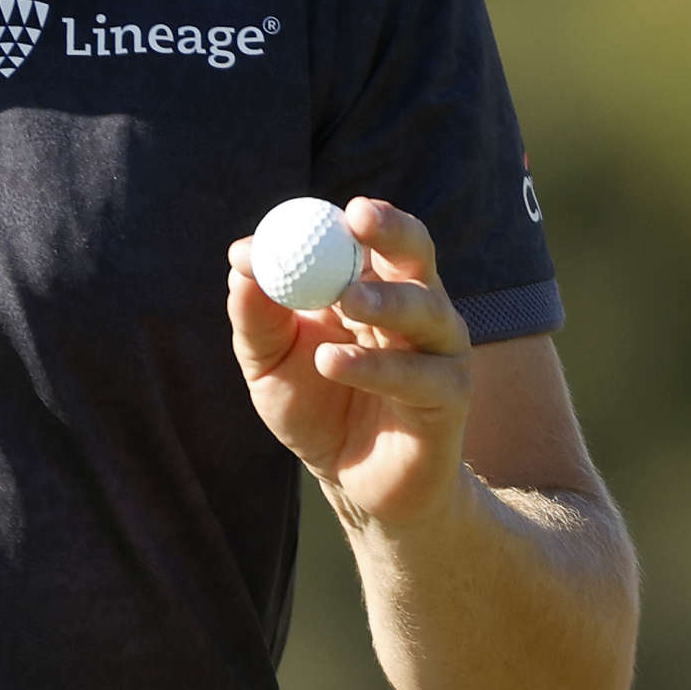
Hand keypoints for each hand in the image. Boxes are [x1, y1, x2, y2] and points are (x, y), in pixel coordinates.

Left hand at [227, 197, 472, 531]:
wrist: (352, 482)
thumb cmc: (314, 408)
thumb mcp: (268, 361)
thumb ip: (256, 315)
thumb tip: (240, 261)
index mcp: (375, 287)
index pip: (371, 237)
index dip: (349, 220)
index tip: (326, 208)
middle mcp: (417, 308)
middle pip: (416, 254)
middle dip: (392, 231)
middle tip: (357, 220)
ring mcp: (439, 351)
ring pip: (425, 309)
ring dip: (384, 300)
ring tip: (342, 302)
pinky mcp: (450, 397)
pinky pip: (417, 375)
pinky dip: (371, 367)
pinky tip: (331, 362)